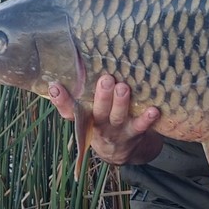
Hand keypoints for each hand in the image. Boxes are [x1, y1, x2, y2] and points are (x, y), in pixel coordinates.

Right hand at [48, 75, 162, 164]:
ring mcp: (117, 130)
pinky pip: (141, 127)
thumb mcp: (89, 110)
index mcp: (84, 117)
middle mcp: (99, 124)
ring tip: (123, 88)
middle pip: (98, 111)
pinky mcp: (134, 134)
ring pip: (118, 117)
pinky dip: (147, 119)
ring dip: (121, 103)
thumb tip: (78, 57)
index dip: (60, 100)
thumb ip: (84, 91)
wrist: (119, 150)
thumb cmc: (102, 119)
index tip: (55, 86)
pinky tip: (153, 110)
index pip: (68, 110)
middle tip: (106, 79)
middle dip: (102, 96)